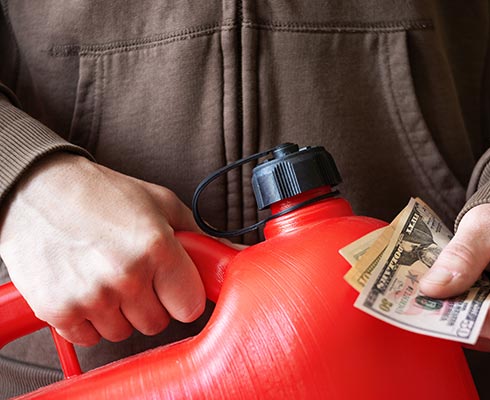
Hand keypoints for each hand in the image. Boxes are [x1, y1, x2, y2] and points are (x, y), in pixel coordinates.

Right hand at [0, 154, 205, 345]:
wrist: (38, 191)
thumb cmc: (101, 195)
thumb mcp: (160, 203)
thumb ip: (199, 234)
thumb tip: (235, 254)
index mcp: (157, 247)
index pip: (190, 307)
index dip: (183, 296)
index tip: (174, 288)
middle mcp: (126, 275)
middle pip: (157, 323)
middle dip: (152, 303)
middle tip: (136, 276)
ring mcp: (91, 296)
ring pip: (123, 333)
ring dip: (119, 313)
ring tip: (107, 278)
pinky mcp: (58, 310)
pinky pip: (89, 338)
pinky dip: (89, 321)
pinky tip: (85, 289)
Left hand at [419, 204, 489, 351]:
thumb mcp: (482, 223)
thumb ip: (460, 256)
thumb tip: (433, 289)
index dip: (461, 315)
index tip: (433, 298)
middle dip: (458, 312)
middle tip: (442, 285)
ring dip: (467, 317)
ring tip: (466, 285)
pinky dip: (477, 321)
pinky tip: (476, 296)